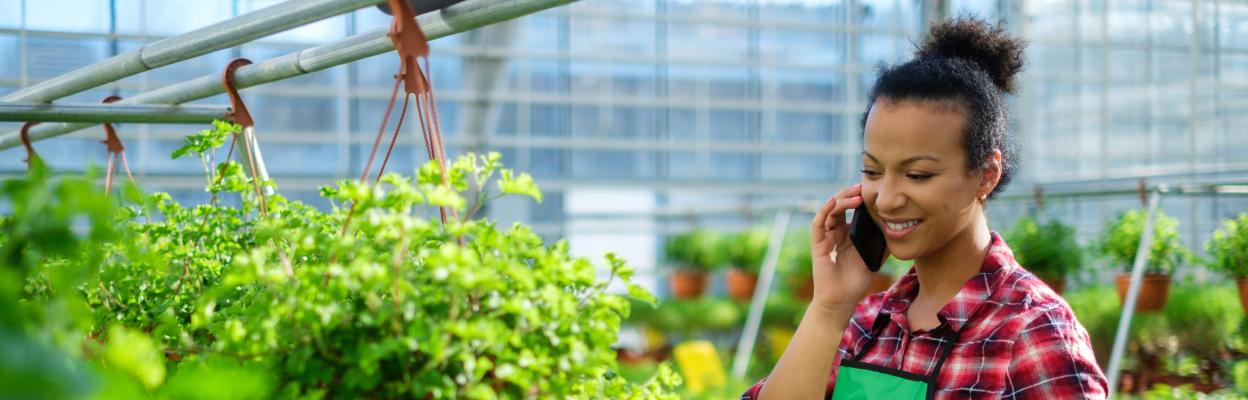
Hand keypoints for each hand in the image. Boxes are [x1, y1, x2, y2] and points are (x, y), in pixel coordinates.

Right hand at [808, 184, 879, 313]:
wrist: (842, 299)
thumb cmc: (856, 280)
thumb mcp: (875, 256)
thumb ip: (882, 241)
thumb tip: (899, 226)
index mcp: (847, 232)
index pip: (850, 208)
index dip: (859, 197)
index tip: (872, 189)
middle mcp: (835, 231)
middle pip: (839, 205)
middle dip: (850, 194)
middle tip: (863, 186)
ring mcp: (825, 236)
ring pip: (829, 210)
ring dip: (841, 200)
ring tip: (855, 194)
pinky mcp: (818, 244)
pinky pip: (818, 223)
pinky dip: (824, 210)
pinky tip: (833, 202)